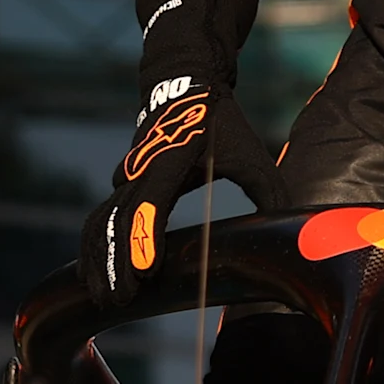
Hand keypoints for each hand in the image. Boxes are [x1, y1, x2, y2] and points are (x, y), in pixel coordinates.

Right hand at [79, 0, 288, 308]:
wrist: (184, 82)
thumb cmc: (220, 120)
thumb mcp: (249, 152)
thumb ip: (268, 190)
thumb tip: (291, 228)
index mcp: (171, 161)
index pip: (151, 204)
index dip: (145, 238)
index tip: (145, 273)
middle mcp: (141, 171)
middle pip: (117, 221)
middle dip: (116, 263)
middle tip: (121, 301)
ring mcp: (126, 177)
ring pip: (100, 222)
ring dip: (98, 260)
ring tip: (101, 297)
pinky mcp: (122, 184)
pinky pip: (100, 218)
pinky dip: (93, 247)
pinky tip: (91, 275)